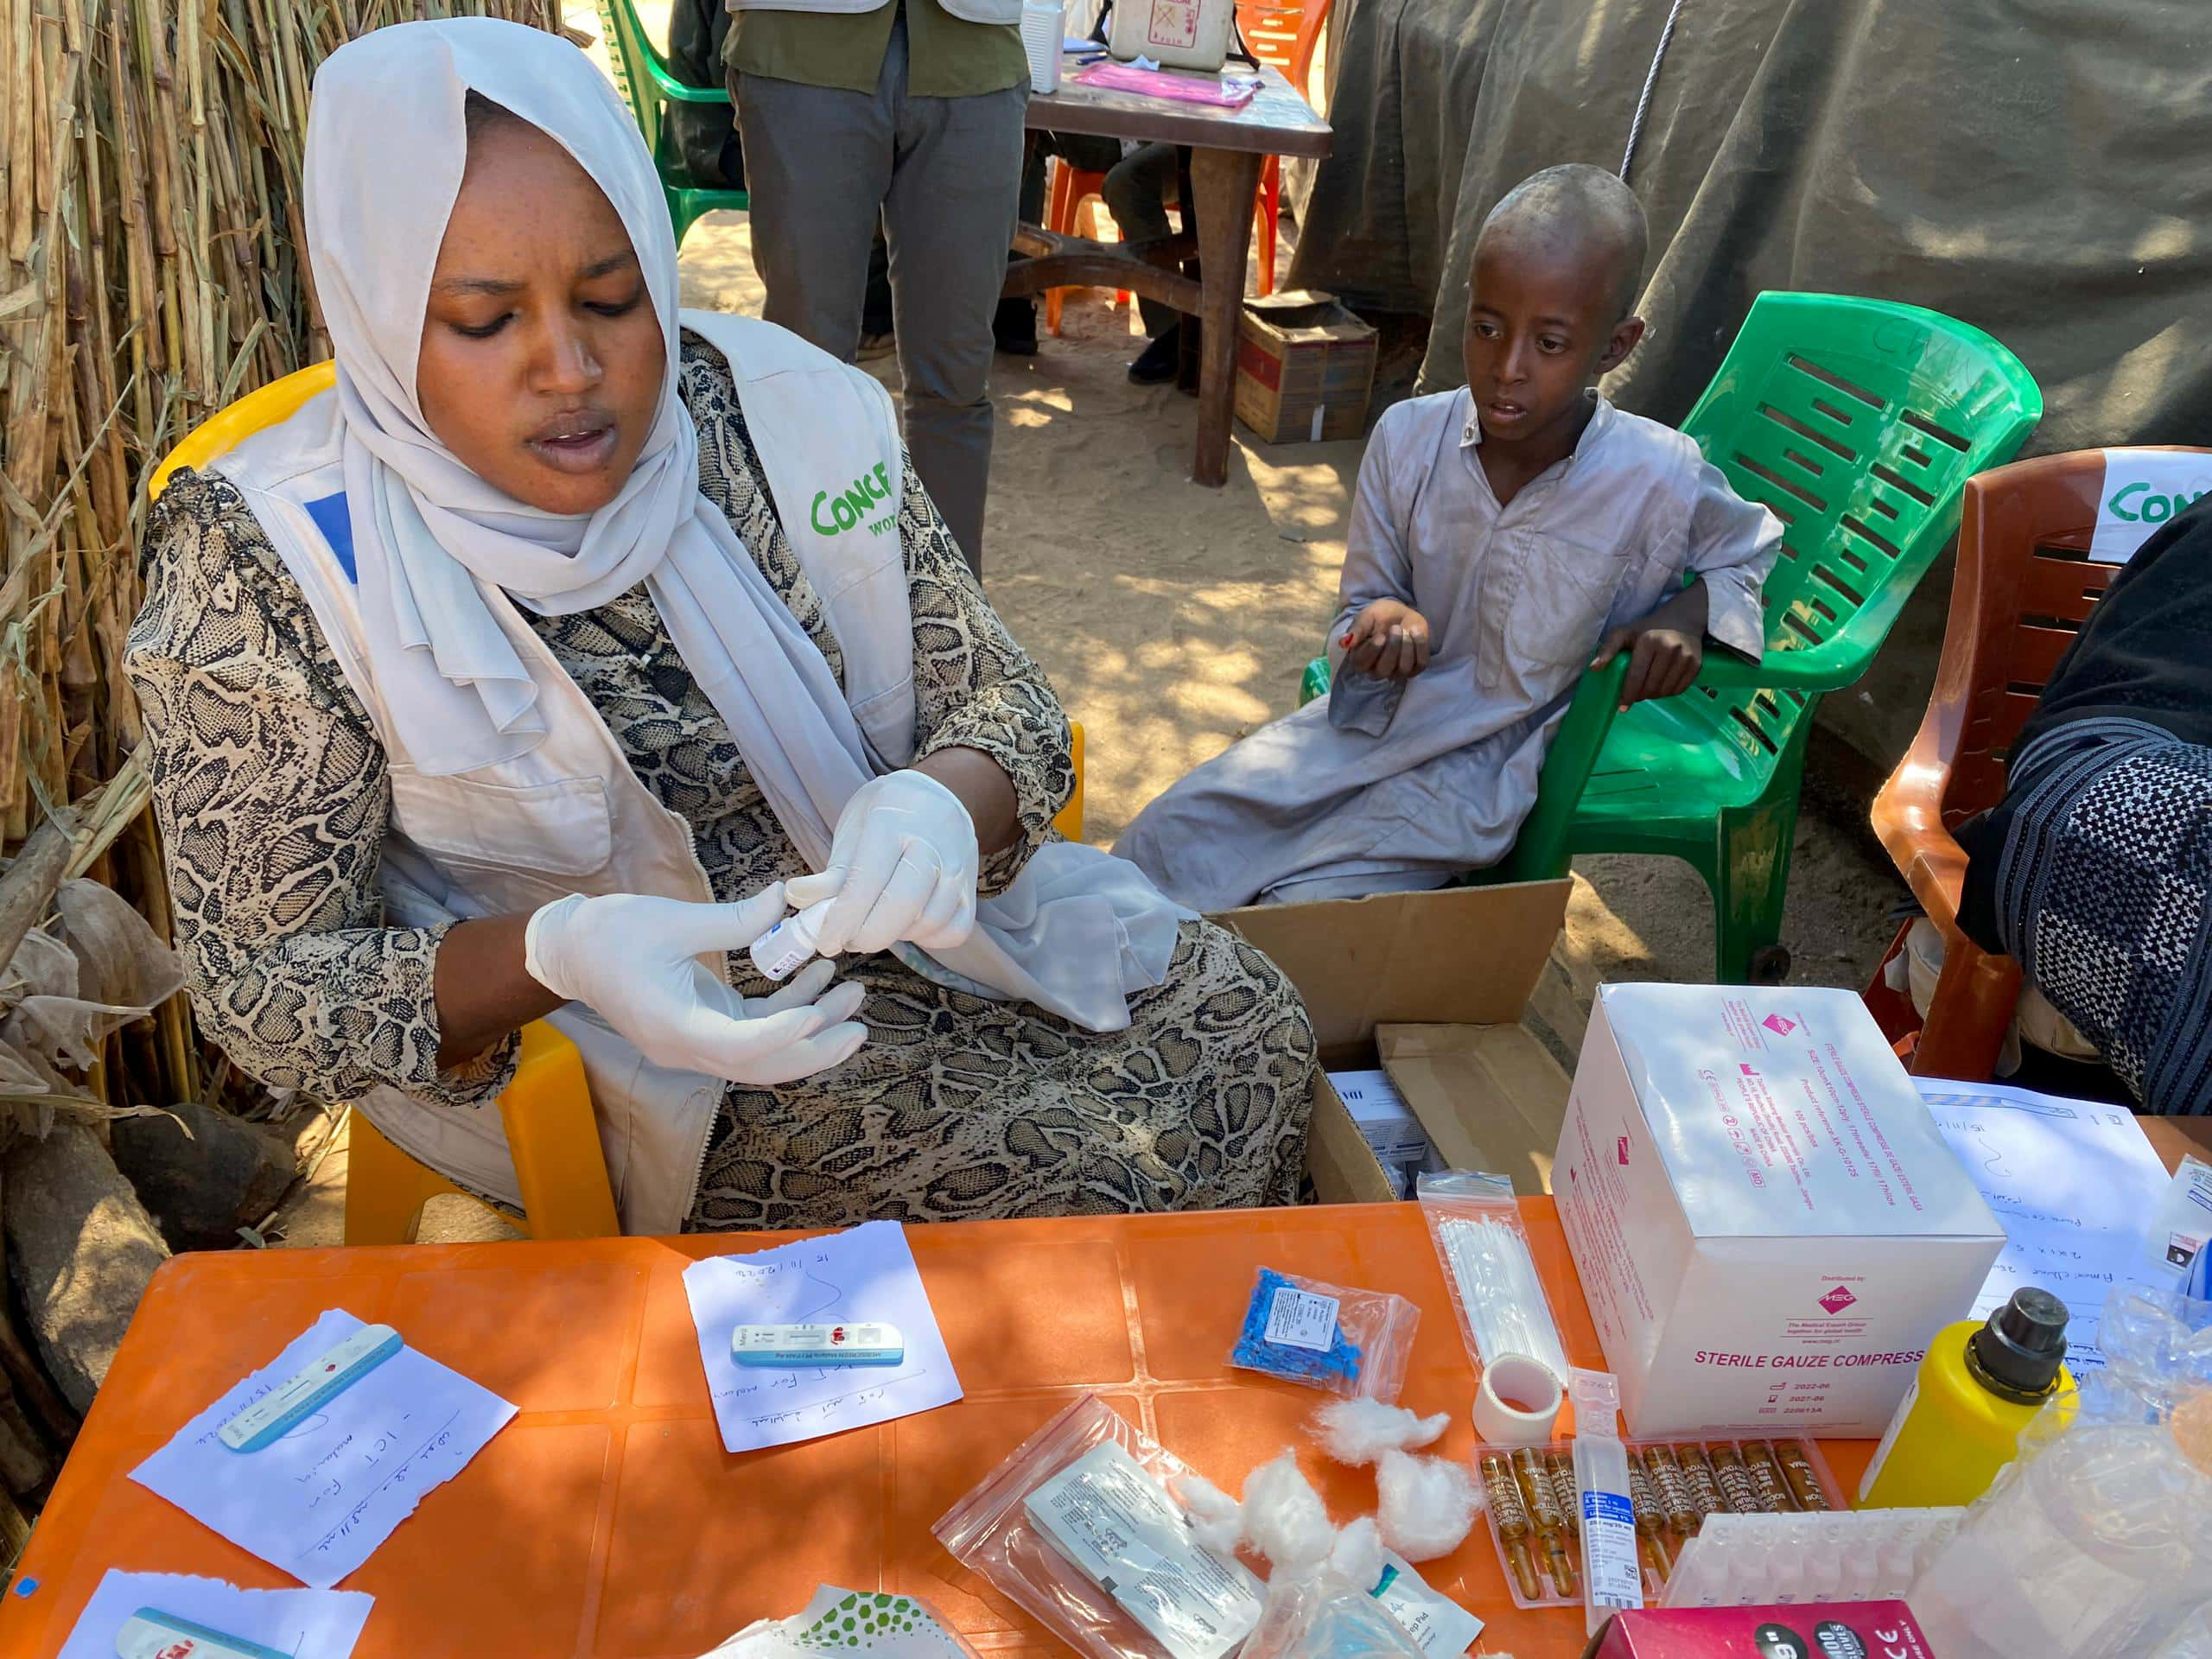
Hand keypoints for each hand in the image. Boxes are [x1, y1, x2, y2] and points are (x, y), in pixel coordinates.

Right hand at [523, 885, 866, 1083]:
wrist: (571, 951)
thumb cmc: (610, 934)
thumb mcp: (670, 919)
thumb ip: (732, 919)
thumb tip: (785, 900)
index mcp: (674, 1027)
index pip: (738, 1047)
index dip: (782, 1036)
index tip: (818, 1013)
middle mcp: (688, 1047)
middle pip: (762, 1064)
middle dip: (815, 1047)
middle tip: (860, 1025)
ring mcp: (698, 1041)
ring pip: (765, 1051)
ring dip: (811, 1025)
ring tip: (853, 993)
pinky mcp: (706, 1024)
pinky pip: (756, 1028)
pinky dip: (788, 1008)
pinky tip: (818, 975)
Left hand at [783, 770, 978, 956]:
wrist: (939, 797)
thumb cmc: (886, 815)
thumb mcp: (853, 830)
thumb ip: (830, 871)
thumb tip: (796, 898)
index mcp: (892, 823)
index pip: (867, 882)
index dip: (843, 919)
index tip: (825, 941)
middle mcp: (932, 845)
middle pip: (903, 906)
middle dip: (868, 935)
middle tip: (847, 941)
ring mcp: (958, 869)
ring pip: (929, 922)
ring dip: (896, 936)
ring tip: (876, 926)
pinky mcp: (972, 891)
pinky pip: (953, 930)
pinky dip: (928, 938)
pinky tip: (908, 925)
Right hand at [1340, 599, 1430, 679]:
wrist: (1400, 613)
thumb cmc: (1380, 616)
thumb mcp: (1366, 617)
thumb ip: (1356, 629)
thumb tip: (1344, 643)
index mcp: (1360, 658)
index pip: (1362, 664)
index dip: (1372, 651)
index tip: (1380, 635)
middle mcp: (1377, 669)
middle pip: (1383, 670)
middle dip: (1392, 648)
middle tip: (1395, 628)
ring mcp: (1397, 671)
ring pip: (1403, 669)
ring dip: (1406, 647)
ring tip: (1406, 630)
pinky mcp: (1415, 667)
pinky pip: (1420, 664)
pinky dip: (1420, 646)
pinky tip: (1415, 632)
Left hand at [1591, 621, 1704, 708]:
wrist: (1682, 619)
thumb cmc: (1647, 629)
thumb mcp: (1624, 633)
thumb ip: (1608, 649)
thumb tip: (1594, 668)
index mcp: (1649, 642)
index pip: (1636, 676)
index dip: (1627, 694)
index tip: (1622, 706)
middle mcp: (1670, 649)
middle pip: (1650, 687)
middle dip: (1639, 696)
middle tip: (1634, 695)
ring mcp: (1686, 657)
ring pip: (1664, 691)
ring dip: (1653, 696)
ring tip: (1647, 689)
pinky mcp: (1696, 665)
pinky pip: (1678, 690)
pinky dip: (1667, 693)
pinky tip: (1661, 686)